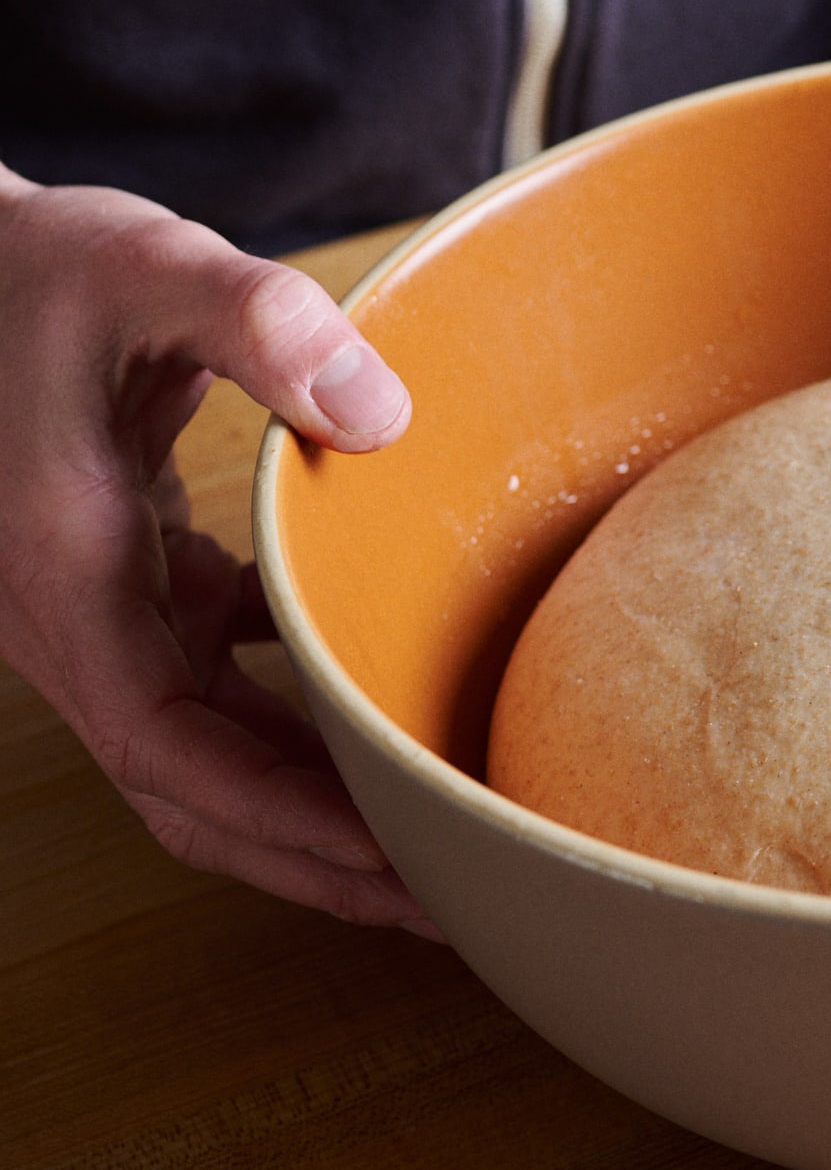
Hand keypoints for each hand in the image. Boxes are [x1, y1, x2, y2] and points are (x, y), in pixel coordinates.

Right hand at [0, 165, 436, 934]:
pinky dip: (293, 724)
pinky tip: (376, 713)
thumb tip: (379, 415)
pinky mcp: (134, 583)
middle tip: (449, 899)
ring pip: (208, 755)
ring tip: (430, 836)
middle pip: (198, 796)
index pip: (175, 755)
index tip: (397, 866)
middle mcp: (79, 626)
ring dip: (311, 805)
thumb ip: (254, 325)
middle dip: (315, 861)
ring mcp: (103, 615)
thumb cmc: (32, 271)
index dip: (286, 823)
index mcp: (68, 583)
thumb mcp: (139, 270)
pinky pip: (216, 691)